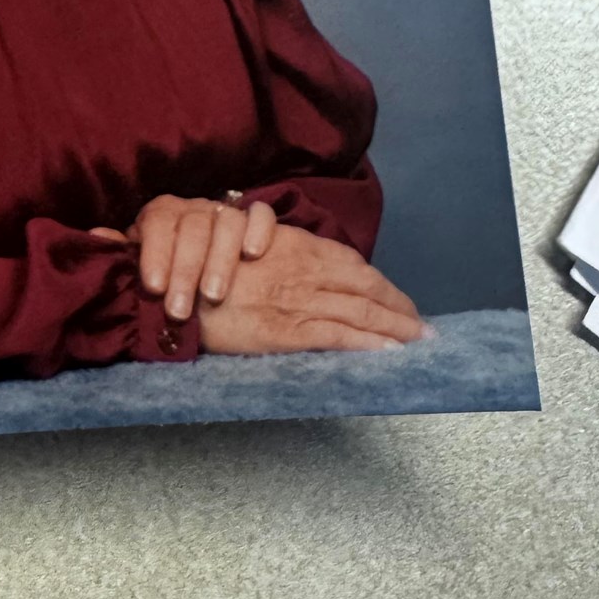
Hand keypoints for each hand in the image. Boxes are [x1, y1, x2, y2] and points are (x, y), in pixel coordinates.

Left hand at [90, 192, 278, 321]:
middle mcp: (196, 211)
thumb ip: (125, 259)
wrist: (237, 298)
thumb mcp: (150, 279)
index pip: (157, 220)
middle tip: (179, 310)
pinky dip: (257, 229)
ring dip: (218, 258)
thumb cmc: (180, 289)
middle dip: (184, 268)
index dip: (154, 252)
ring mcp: (229, 215)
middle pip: (192, 224)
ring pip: (225, 220)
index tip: (154, 287)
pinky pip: (260, 214)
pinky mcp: (263, 224)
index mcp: (165, 219)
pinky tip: (252, 254)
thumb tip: (93, 238)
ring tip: (213, 295)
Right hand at [195, 222, 426, 355]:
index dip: (381, 284)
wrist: (176, 291)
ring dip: (394, 327)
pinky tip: (389, 352)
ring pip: (360, 312)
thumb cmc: (206, 269)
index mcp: (296, 246)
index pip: (352, 265)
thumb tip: (314, 272)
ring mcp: (298, 301)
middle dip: (398, 308)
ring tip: (418, 341)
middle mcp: (304, 270)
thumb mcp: (250, 249)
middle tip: (422, 328)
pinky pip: (339, 336)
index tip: (399, 301)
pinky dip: (368, 344)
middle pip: (365, 288)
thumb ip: (284, 256)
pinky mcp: (288, 331)